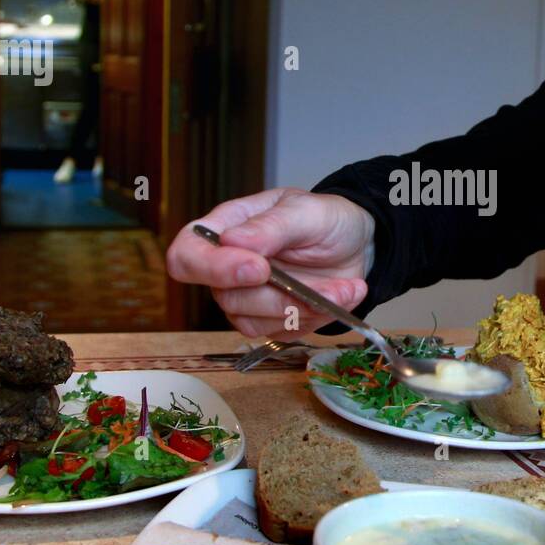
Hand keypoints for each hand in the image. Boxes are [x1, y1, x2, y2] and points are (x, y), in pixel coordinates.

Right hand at [166, 188, 375, 337]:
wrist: (357, 244)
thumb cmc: (325, 219)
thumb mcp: (306, 211)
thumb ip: (271, 226)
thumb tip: (232, 240)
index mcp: (225, 228)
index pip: (187, 256)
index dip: (212, 269)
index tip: (259, 269)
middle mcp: (228, 267)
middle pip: (226, 297)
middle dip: (280, 297)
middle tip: (325, 287)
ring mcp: (248, 297)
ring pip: (254, 322)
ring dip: (305, 310)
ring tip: (344, 289)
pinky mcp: (271, 320)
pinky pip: (281, 332)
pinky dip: (315, 319)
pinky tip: (340, 297)